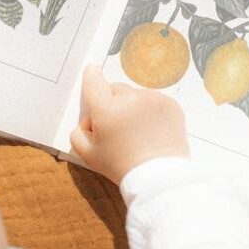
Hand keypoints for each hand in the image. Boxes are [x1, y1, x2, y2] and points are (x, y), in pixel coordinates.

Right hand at [70, 65, 189, 183]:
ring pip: (136, 96)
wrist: (159, 177)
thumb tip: (88, 121)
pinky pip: (154, 102)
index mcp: (106, 108)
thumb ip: (78, 133)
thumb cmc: (120, 167)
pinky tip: (152, 132)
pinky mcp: (170, 104)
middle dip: (112, 102)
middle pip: (115, 89)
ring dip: (132, 107)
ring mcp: (153, 99)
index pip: (94, 82)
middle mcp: (129, 98)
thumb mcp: (89, 155)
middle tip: (116, 127)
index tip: (92, 72)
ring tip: (137, 133)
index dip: (91, 76)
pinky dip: (151, 112)